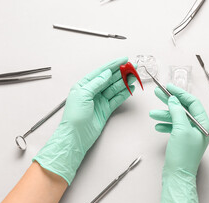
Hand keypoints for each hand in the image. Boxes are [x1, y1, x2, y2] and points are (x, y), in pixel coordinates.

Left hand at [34, 57, 135, 184]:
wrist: (76, 135)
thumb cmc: (74, 116)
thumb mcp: (83, 94)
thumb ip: (96, 83)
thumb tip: (106, 73)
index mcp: (84, 85)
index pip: (101, 72)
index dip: (113, 65)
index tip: (124, 60)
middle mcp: (92, 92)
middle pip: (110, 79)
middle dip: (121, 73)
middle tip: (133, 67)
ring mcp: (100, 101)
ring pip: (115, 88)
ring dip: (125, 82)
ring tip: (134, 76)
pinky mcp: (106, 110)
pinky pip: (117, 99)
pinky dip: (124, 93)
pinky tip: (130, 88)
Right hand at [149, 84, 208, 202]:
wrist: (177, 176)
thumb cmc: (183, 155)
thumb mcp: (181, 129)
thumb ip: (177, 112)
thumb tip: (174, 100)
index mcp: (203, 124)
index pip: (193, 103)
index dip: (180, 94)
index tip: (169, 88)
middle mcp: (198, 128)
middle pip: (183, 109)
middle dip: (170, 102)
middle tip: (158, 94)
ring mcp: (190, 135)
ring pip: (176, 118)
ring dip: (165, 115)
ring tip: (152, 114)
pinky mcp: (182, 141)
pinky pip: (173, 128)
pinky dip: (165, 125)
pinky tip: (158, 126)